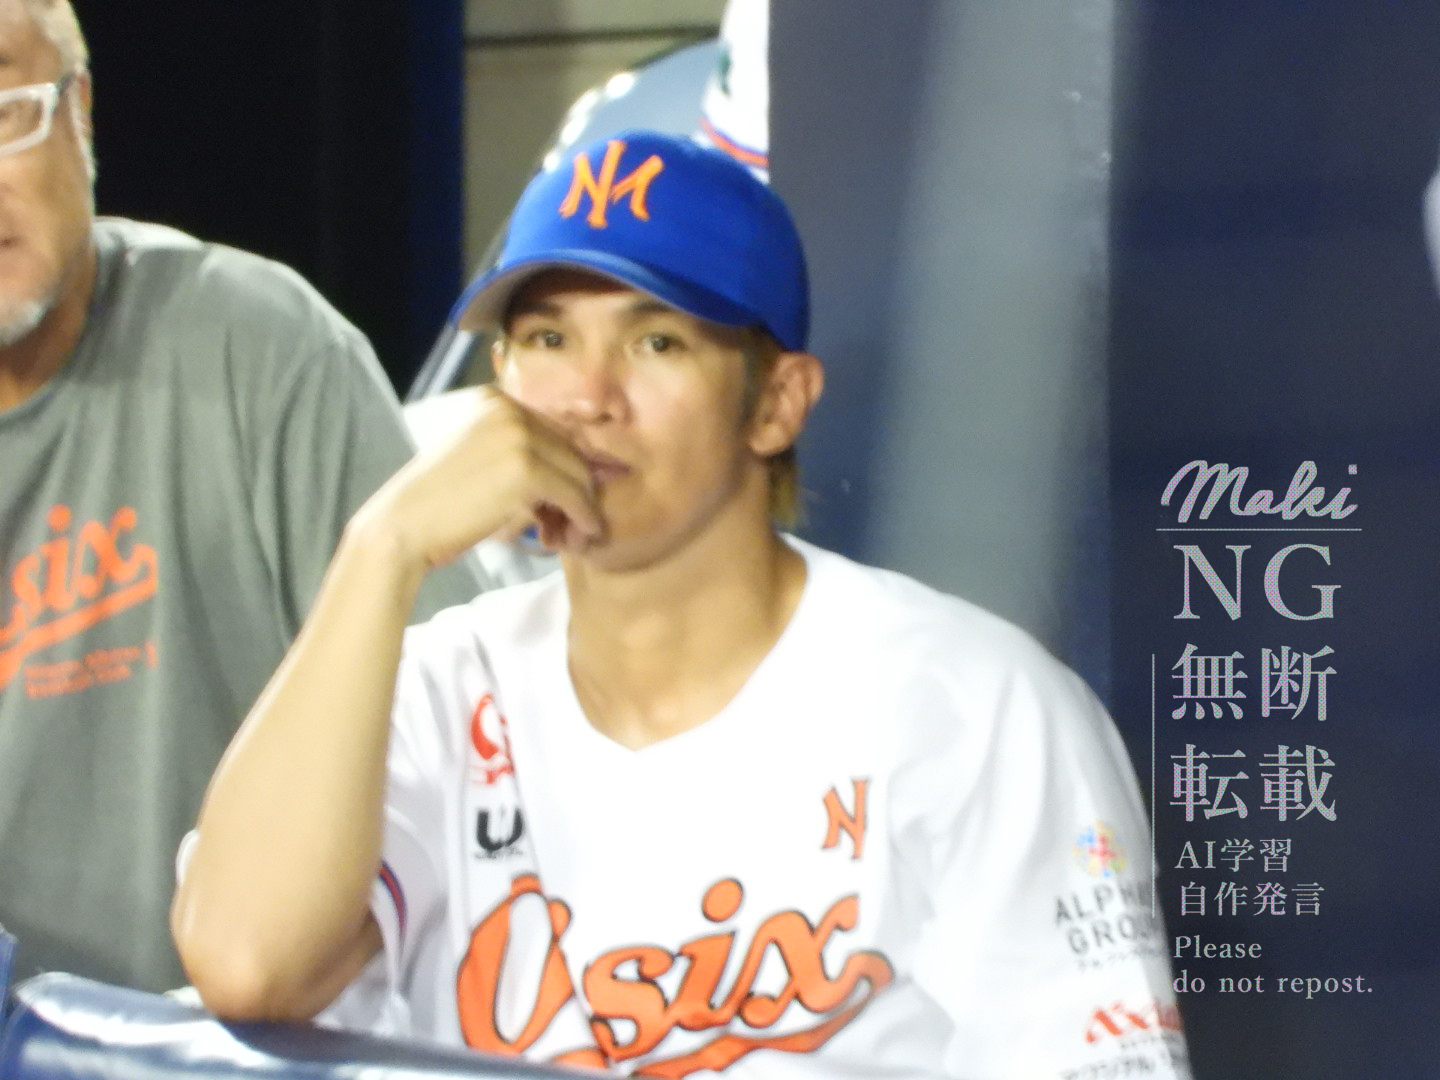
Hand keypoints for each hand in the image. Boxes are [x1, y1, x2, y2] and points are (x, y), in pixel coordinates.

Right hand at [357, 386, 603, 571]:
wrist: (404, 525)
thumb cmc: (440, 503)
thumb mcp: (485, 464)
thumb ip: (528, 457)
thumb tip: (604, 468)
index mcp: (493, 399)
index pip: (554, 430)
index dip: (572, 465)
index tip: (580, 495)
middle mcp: (508, 409)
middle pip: (571, 449)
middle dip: (579, 488)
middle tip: (575, 523)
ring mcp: (519, 436)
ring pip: (578, 473)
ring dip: (583, 507)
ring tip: (574, 535)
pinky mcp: (527, 469)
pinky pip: (574, 495)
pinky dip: (583, 518)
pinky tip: (580, 535)